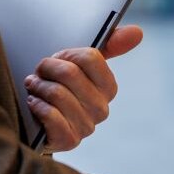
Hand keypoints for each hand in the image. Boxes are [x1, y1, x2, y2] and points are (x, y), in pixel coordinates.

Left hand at [24, 24, 143, 150]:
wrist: (37, 121)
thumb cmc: (60, 87)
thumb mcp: (79, 62)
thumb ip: (109, 44)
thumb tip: (138, 32)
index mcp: (109, 87)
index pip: (90, 57)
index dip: (66, 55)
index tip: (56, 59)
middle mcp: (102, 109)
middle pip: (70, 73)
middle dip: (47, 69)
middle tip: (39, 74)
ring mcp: (87, 127)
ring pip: (57, 93)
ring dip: (38, 87)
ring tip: (35, 88)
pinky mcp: (69, 141)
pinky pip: (50, 115)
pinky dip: (36, 105)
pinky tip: (35, 104)